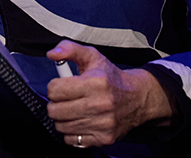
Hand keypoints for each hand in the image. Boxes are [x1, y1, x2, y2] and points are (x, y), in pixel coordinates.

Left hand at [46, 40, 172, 148]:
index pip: (56, 90)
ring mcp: (102, 124)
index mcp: (95, 82)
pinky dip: (71, 132)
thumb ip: (70, 49)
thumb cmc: (112, 78)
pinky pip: (72, 140)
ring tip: (72, 109)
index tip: (60, 86)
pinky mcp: (103, 138)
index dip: (54, 87)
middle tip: (63, 99)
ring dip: (62, 118)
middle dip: (55, 103)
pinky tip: (79, 120)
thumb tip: (52, 54)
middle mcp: (99, 104)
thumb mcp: (92, 57)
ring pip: (61, 126)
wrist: (137, 98)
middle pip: (55, 111)